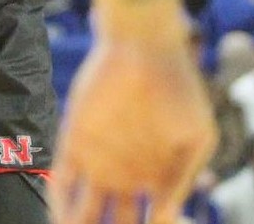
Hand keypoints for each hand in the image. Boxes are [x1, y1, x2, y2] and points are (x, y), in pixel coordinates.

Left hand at [53, 35, 216, 223]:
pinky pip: (61, 181)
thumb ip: (182, 180)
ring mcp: (98, 159)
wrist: (146, 47)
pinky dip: (57, 204)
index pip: (146, 220)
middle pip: (112, 221)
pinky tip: (59, 221)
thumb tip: (165, 219)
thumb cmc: (179, 88)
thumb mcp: (196, 137)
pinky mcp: (75, 141)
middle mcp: (124, 172)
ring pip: (83, 209)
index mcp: (154, 175)